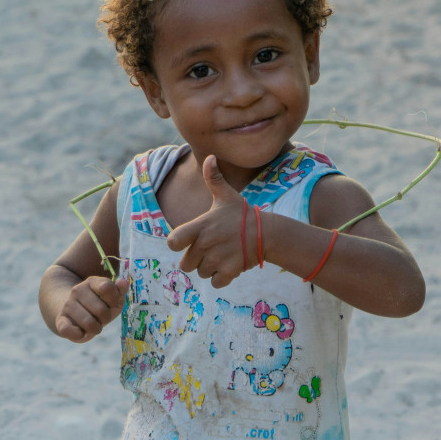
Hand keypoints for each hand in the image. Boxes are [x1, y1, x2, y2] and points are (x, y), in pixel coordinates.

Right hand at [54, 275, 128, 342]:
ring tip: (93, 325)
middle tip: (101, 318)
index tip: (112, 304)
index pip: (107, 288)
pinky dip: (78, 335)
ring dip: (95, 329)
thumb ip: (119, 291)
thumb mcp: (111, 298)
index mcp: (92, 282)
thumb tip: (124, 282)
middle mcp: (78, 291)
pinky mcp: (60, 320)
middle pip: (101, 310)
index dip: (114, 300)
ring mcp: (68, 305)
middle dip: (106, 318)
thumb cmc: (98, 305)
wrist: (72, 311)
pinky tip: (81, 332)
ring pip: (89, 323)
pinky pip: (68, 330)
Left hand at [166, 155, 251, 287]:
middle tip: (210, 249)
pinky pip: (215, 283)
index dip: (176, 244)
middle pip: (185, 264)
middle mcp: (205, 245)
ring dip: (209, 268)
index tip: (186, 241)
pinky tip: (229, 265)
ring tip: (221, 255)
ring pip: (201, 273)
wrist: (267, 232)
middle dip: (195, 260)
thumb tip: (210, 157)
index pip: (173, 242)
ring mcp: (217, 260)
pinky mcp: (229, 272)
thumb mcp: (226, 196)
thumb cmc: (242, 214)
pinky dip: (221, 278)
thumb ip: (213, 178)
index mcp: (200, 227)